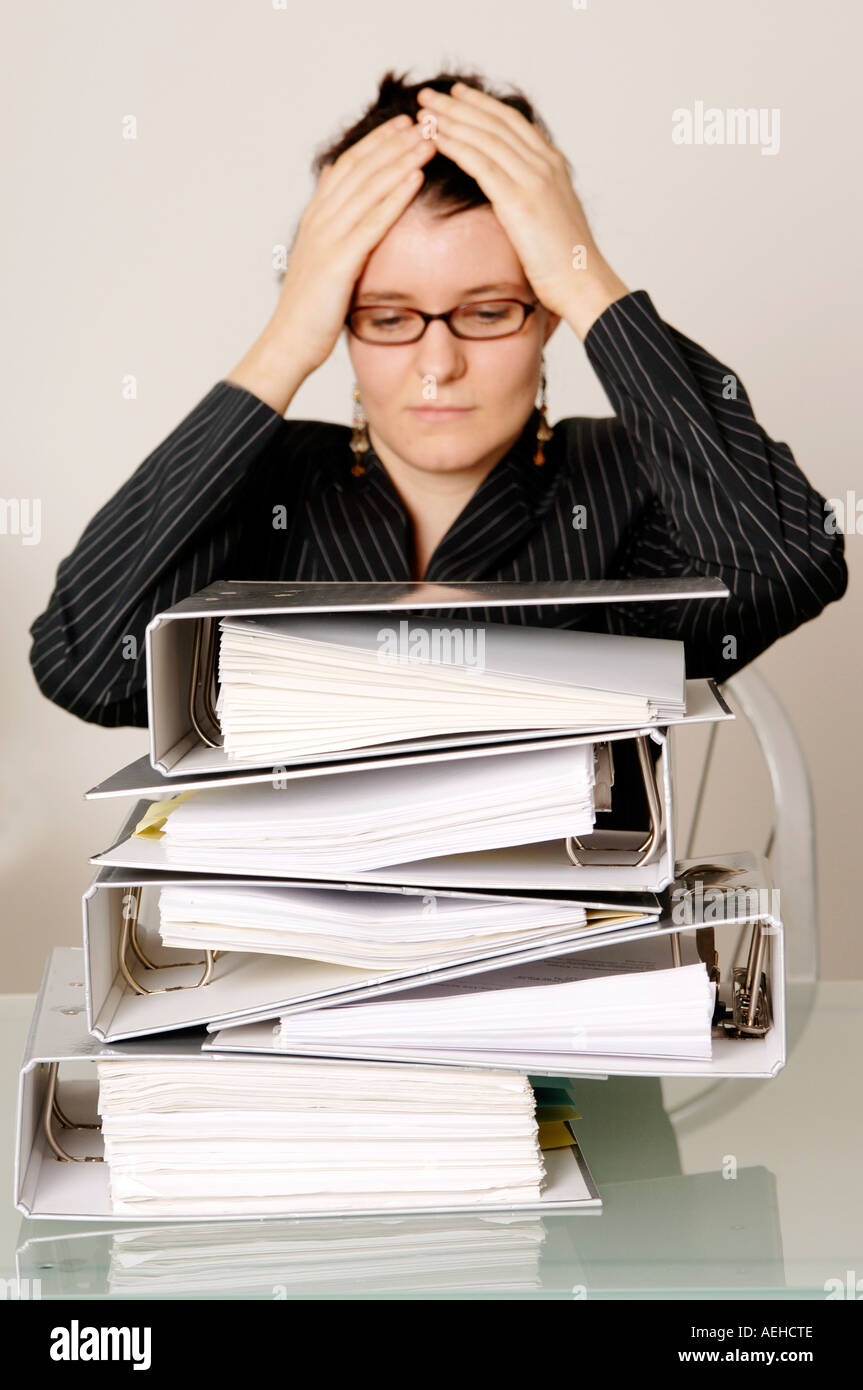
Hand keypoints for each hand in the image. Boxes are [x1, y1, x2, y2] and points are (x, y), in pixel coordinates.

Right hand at [267, 115, 437, 373]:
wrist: (289, 342)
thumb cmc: (310, 308)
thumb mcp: (320, 257)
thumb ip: (330, 222)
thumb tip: (333, 183)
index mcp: (317, 217)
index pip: (349, 166)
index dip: (377, 142)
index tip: (405, 123)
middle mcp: (320, 219)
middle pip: (360, 168)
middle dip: (394, 142)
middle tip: (426, 120)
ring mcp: (327, 239)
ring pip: (368, 187)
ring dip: (400, 160)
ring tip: (429, 140)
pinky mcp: (337, 262)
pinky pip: (371, 222)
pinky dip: (394, 197)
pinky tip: (416, 179)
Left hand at [416, 82, 628, 336]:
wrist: (583, 283)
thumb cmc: (566, 262)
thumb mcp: (551, 217)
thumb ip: (534, 196)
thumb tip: (512, 194)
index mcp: (553, 165)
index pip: (512, 122)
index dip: (482, 105)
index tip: (457, 95)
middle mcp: (545, 164)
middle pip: (495, 122)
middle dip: (459, 105)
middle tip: (429, 93)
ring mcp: (534, 179)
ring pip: (485, 137)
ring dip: (451, 120)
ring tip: (423, 110)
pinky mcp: (520, 200)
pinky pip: (480, 163)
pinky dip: (455, 145)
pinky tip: (435, 137)